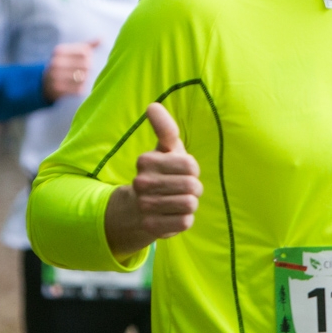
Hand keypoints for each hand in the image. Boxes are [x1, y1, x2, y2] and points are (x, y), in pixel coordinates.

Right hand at [42, 38, 100, 100]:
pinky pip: (79, 89)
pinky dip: (81, 89)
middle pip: (86, 65)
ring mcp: (56, 76)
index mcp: (59, 51)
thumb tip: (102, 38)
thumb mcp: (71, 53)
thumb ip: (86, 46)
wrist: (45, 83)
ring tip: (79, 79)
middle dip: (88, 69)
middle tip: (84, 71)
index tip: (85, 60)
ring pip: (83, 77)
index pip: (85, 52)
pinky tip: (76, 87)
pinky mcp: (58, 89)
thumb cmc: (64, 65)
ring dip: (85, 79)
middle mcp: (56, 62)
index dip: (89, 57)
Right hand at [104, 103, 202, 259]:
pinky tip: (172, 215)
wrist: (137, 209)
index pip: (190, 165)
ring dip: (190, 203)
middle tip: (182, 188)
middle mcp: (142, 183)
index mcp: (145, 161)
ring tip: (177, 200)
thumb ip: (164, 128)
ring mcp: (145, 206)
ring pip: (190, 204)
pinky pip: (185, 222)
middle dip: (194, 188)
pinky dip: (184, 219)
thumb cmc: (160, 173)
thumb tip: (152, 105)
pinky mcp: (152, 227)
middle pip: (192, 186)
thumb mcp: (164, 149)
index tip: (183, 170)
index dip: (193, 169)